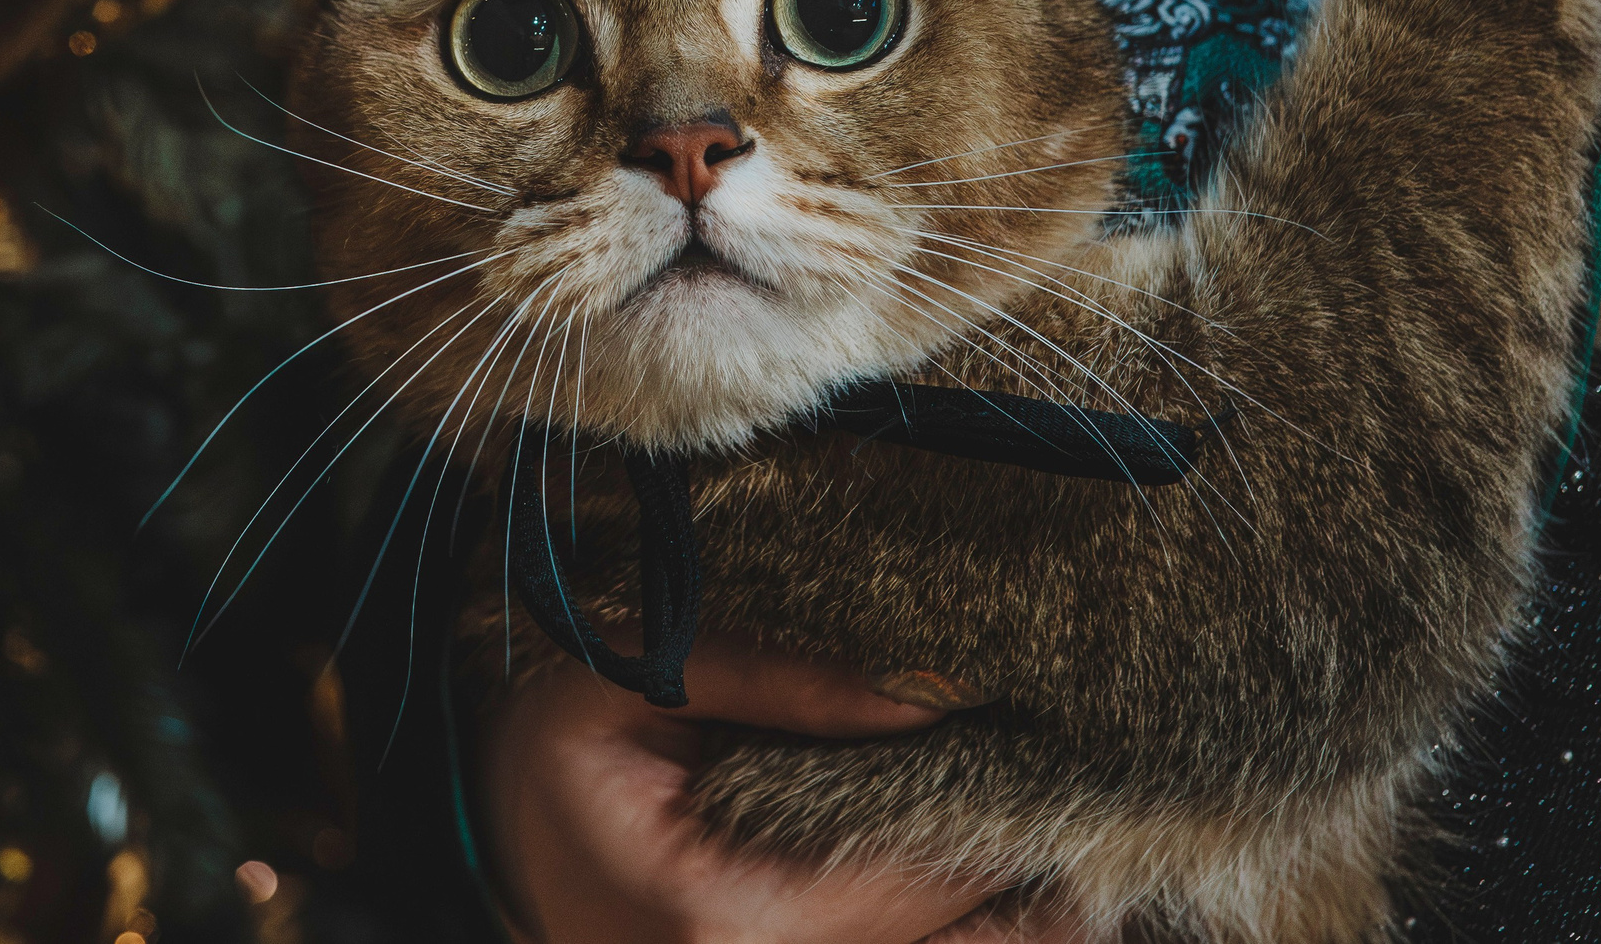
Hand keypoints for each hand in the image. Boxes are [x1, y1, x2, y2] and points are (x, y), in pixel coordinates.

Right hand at [479, 634, 1088, 943]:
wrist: (480, 853)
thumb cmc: (546, 758)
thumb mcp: (631, 682)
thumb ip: (777, 682)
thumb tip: (923, 696)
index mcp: (717, 909)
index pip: (904, 864)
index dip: (999, 814)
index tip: (1075, 758)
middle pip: (937, 931)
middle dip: (1027, 877)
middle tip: (1120, 813)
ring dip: (1006, 923)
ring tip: (1083, 879)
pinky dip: (956, 934)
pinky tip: (1022, 912)